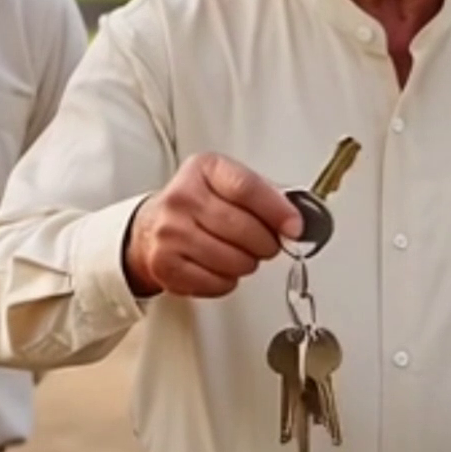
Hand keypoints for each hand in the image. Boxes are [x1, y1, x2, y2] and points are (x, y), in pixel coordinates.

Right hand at [123, 153, 301, 297]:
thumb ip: (265, 195)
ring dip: (248, 263)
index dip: (277, 211)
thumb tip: (299, 217)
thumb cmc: (199, 204)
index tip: (294, 227)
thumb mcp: (227, 183)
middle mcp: (182, 198)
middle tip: (268, 244)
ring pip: (233, 260)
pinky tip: (222, 267)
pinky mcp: (166, 265)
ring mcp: (171, 232)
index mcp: (204, 169)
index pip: (246, 188)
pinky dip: (228, 280)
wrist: (151, 227)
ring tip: (242, 254)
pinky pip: (217, 282)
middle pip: (243, 228)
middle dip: (266, 243)